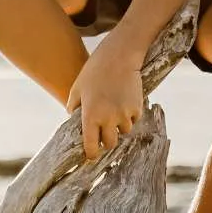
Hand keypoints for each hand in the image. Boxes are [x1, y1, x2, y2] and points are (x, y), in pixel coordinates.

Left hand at [66, 39, 143, 159]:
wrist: (119, 56)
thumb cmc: (94, 71)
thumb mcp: (77, 89)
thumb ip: (74, 109)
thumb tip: (75, 123)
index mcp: (90, 116)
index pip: (91, 145)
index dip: (91, 153)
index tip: (91, 156)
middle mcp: (108, 118)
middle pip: (110, 143)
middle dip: (107, 140)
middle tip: (104, 134)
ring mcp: (124, 114)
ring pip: (124, 131)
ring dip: (119, 126)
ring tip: (114, 111)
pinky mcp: (137, 108)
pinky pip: (134, 119)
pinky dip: (130, 116)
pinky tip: (124, 102)